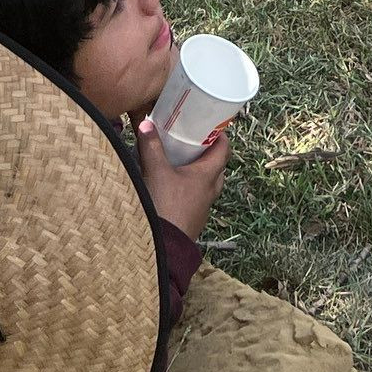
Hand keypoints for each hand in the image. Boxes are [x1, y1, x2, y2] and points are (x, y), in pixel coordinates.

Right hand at [137, 119, 229, 239]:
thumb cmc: (164, 207)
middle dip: (208, 154)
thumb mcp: (155, 171)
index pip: (224, 150)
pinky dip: (189, 190)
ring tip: (181, 164)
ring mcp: (202, 208)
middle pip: (217, 168)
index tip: (211, 126)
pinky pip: (196, 199)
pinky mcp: (192, 220)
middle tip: (193, 143)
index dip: (220, 136)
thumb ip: (151, 146)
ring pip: (207, 185)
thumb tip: (146, 124)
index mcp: (207, 175)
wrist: (163, 247)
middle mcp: (209, 191)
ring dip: (198, 174)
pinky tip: (172, 189)